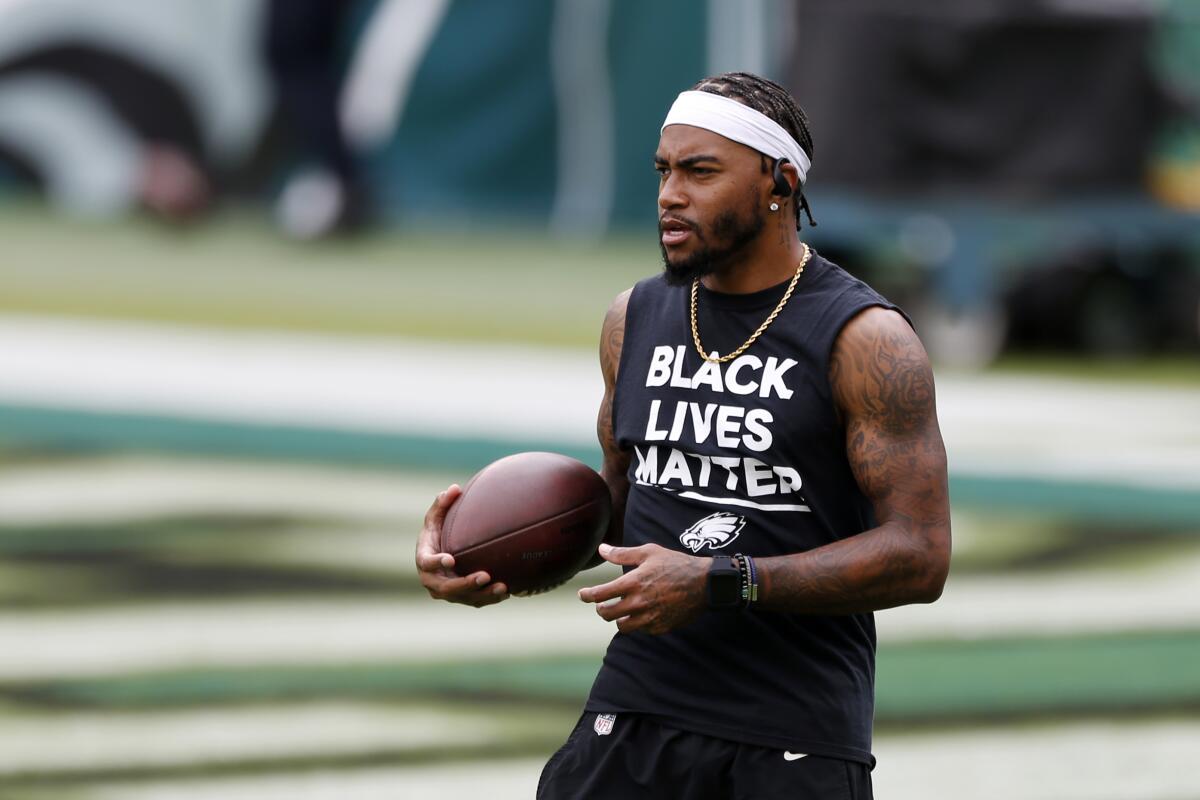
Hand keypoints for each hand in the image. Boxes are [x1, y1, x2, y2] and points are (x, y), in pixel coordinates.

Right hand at [415, 485, 508, 606]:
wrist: (442, 556)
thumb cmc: (438, 533)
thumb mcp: (436, 517)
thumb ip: (442, 503)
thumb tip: (455, 488)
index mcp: (424, 559)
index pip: (427, 563)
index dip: (436, 563)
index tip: (450, 559)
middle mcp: (432, 581)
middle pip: (447, 587)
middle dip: (466, 584)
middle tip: (485, 575)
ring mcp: (447, 592)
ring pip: (464, 598)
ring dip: (483, 595)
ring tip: (503, 587)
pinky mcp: (461, 598)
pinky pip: (475, 601)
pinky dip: (490, 598)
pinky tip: (507, 592)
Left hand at [577, 543, 706, 633]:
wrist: (704, 583)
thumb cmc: (676, 564)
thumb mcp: (649, 552)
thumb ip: (622, 554)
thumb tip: (601, 549)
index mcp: (633, 583)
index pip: (600, 595)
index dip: (587, 596)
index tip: (582, 595)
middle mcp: (638, 603)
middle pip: (607, 614)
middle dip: (601, 609)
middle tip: (602, 604)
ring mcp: (649, 618)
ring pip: (623, 626)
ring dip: (619, 618)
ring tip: (622, 610)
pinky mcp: (660, 627)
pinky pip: (641, 630)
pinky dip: (638, 623)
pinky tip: (642, 613)